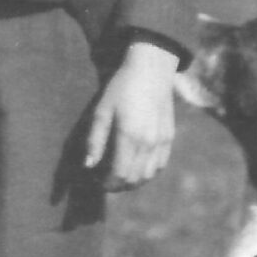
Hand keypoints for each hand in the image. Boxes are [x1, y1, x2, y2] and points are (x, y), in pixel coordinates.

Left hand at [84, 38, 178, 190]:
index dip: (108, 184)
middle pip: (134, 179)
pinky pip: (160, 165)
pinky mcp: (169, 137)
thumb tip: (88, 165)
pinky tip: (137, 166)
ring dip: (134, 181)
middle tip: (106, 180)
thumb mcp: (101, 111)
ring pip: (148, 175)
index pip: (120, 175)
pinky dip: (148, 172)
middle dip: (119, 185)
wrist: (150, 71)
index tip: (98, 182)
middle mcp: (148, 143)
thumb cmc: (121, 88)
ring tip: (120, 175)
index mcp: (129, 137)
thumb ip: (95, 140)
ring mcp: (161, 141)